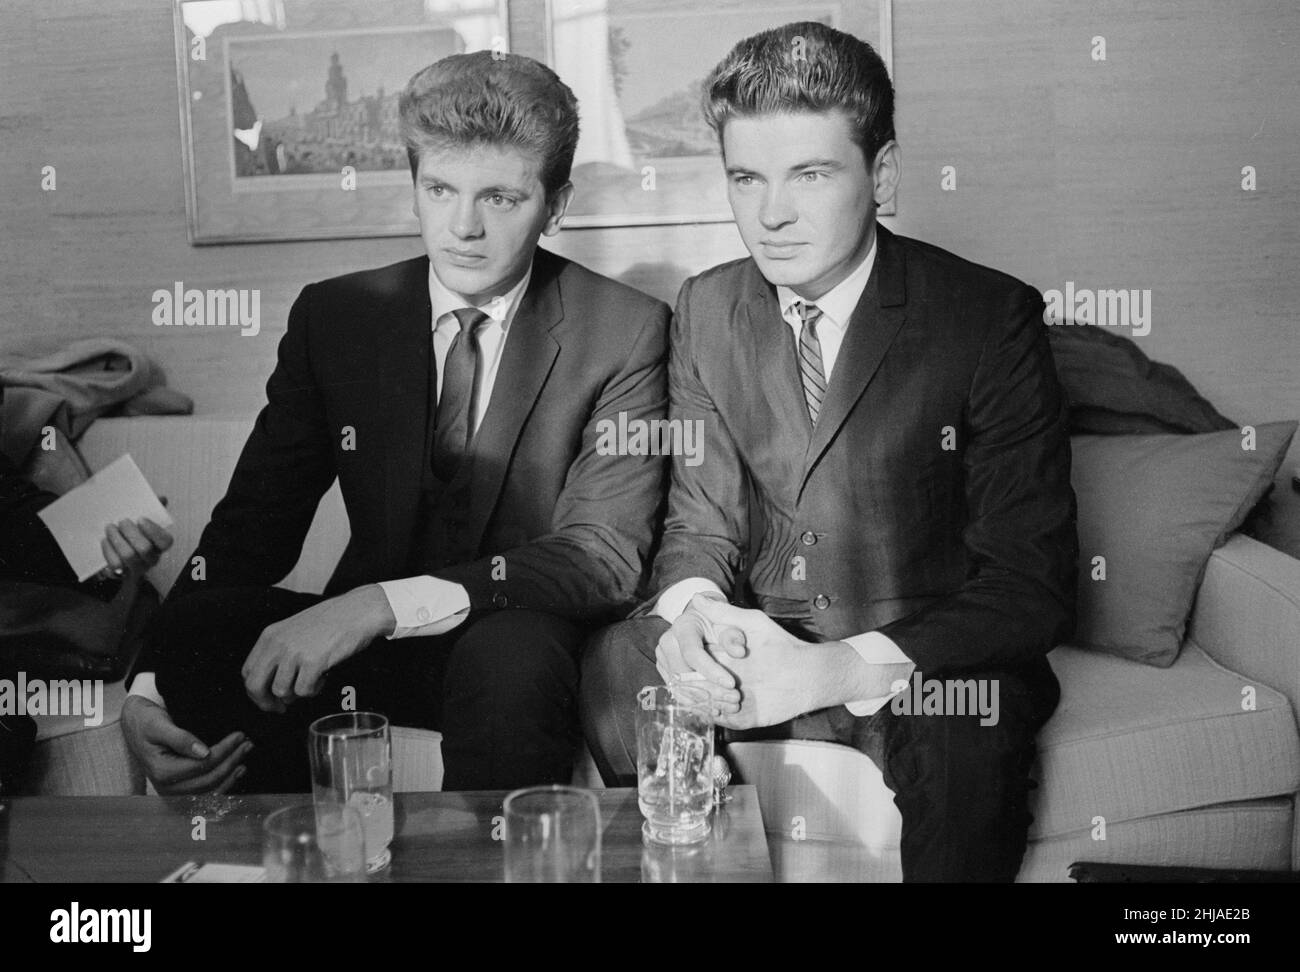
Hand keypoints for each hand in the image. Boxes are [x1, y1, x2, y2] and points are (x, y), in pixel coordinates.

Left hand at [96, 515, 172, 581]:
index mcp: (160, 546)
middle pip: (144, 548)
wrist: (117, 554)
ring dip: (117, 539)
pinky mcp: (120, 573)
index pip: (165, 541)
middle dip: (131, 533)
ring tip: (110, 527)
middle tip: (122, 521)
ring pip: (128, 556)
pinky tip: (105, 540)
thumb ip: (154, 510)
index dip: (153, 530)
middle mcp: (151, 559)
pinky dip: (108, 550)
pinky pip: (114, 564)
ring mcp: (136, 568)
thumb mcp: (144, 522)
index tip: (140, 518)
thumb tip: (162, 498)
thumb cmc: (134, 534)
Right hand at [121, 695, 250, 794]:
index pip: (203, 765)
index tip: (240, 736)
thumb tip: (204, 752)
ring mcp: (173, 793)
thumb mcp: (160, 725)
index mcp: (162, 772)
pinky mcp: (179, 792)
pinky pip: (206, 794)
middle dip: (232, 761)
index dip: (225, 751)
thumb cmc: (146, 722)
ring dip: (231, 775)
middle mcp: (167, 788)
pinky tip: (236, 771)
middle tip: (248, 744)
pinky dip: (224, 784)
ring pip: (210, 791)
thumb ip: (181, 739)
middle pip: (209, 780)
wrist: (135, 726)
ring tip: (245, 756)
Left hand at [241, 585, 394, 711]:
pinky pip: (304, 690)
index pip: (248, 671)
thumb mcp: (295, 630)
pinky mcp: (313, 662)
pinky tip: (323, 677)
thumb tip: (272, 683)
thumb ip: (280, 651)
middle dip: (266, 703)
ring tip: (312, 680)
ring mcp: (294, 653)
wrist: (357, 611)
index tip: (267, 699)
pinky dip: (314, 689)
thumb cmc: (331, 621)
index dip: (255, 691)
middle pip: (255, 686)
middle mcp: (278, 644)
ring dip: (297, 693)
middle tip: (280, 708)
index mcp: (270, 636)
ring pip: (281, 691)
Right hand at [655, 593, 744, 716]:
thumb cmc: (731, 625)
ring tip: (729, 706)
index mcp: (684, 625)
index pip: (692, 652)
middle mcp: (668, 642)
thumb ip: (734, 626)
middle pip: (683, 674)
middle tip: (734, 698)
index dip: (711, 670)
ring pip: (680, 688)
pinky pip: (678, 695)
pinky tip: (717, 709)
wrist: (717, 631)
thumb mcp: (739, 621)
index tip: (731, 683)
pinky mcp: (667, 675)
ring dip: (705, 700)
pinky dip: (697, 705)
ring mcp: (664, 660)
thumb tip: (733, 643)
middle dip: (710, 689)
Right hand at [689, 599, 820, 730]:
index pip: (691, 658)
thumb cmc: (781, 646)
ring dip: (713, 698)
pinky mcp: (736, 717)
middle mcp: (716, 675)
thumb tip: (696, 598)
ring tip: (737, 695)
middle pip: (691, 682)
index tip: (725, 659)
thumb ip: (723, 613)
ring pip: (700, 701)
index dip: (701, 661)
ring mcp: (724, 696)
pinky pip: (715, 719)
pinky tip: (738, 706)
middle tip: (731, 682)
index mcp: (716, 654)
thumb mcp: (752, 624)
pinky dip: (720, 713)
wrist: (806, 675)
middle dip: (705, 683)